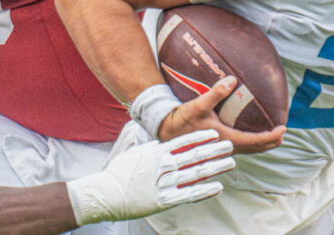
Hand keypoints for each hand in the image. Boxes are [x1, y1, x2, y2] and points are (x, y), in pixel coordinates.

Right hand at [66, 129, 234, 224]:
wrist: (103, 194)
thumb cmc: (118, 173)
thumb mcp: (134, 152)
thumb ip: (150, 147)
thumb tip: (160, 140)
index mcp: (158, 151)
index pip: (185, 141)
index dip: (203, 137)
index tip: (216, 133)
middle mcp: (164, 165)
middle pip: (196, 155)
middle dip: (215, 150)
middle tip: (230, 146)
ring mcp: (166, 182)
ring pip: (197, 173)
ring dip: (215, 167)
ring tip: (230, 163)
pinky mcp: (164, 200)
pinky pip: (190, 195)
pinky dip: (205, 190)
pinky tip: (218, 186)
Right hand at [158, 76, 284, 153]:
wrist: (165, 130)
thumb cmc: (182, 119)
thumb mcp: (198, 105)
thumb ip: (216, 93)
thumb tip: (232, 80)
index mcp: (225, 139)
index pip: (254, 141)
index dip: (270, 137)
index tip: (283, 129)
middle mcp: (225, 147)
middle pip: (254, 148)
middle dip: (270, 142)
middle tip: (282, 133)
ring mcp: (221, 148)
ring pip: (247, 149)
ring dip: (260, 143)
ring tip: (271, 135)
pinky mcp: (216, 146)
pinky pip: (239, 146)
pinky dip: (250, 142)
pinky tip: (250, 134)